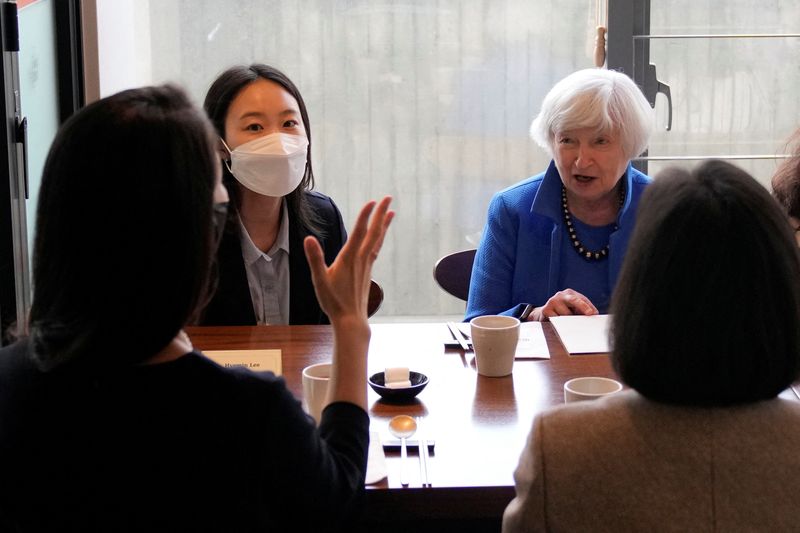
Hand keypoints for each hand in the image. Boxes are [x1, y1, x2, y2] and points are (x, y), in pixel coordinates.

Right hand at [303, 197, 393, 412]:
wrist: (351, 320)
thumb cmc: (333, 301)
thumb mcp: (319, 280)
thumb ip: (315, 259)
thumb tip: (308, 239)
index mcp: (350, 258)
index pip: (359, 232)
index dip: (365, 216)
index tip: (372, 201)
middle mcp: (361, 259)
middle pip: (373, 232)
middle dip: (380, 214)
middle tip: (389, 198)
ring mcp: (366, 265)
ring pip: (377, 240)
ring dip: (384, 224)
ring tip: (391, 212)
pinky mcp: (367, 271)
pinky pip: (376, 248)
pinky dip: (379, 238)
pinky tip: (379, 236)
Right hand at [529, 289, 597, 321]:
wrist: (544, 314)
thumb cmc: (563, 311)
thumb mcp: (573, 309)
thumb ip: (583, 310)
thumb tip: (594, 315)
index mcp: (569, 293)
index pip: (580, 299)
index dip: (587, 306)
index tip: (592, 313)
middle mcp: (560, 295)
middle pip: (573, 300)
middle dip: (582, 307)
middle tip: (589, 314)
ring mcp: (552, 301)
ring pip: (565, 314)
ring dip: (570, 321)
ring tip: (568, 323)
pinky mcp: (546, 310)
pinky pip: (557, 319)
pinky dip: (560, 324)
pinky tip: (559, 324)